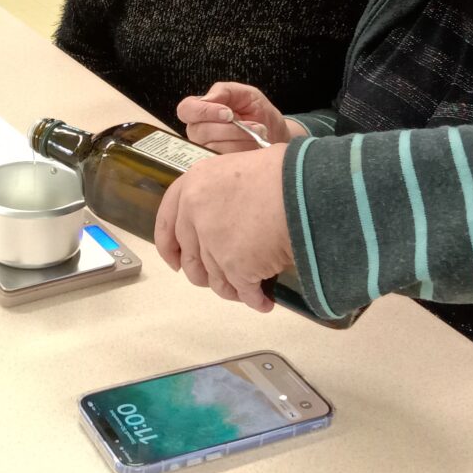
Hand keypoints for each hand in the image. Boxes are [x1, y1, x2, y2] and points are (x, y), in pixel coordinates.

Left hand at [154, 145, 294, 311]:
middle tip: (221, 280)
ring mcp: (213, 241)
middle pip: (191, 258)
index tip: (174, 262)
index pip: (167, 223)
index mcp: (193, 184)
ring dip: (231, 289)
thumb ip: (221, 194)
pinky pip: (243, 291)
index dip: (169, 247)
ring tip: (247, 292)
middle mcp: (195, 213)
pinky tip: (264, 302)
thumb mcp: (238, 170)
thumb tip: (227, 218)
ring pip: (215, 279)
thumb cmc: (284, 172)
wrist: (305, 187)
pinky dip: (254, 300)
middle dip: (204, 275)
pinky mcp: (235, 265)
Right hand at [177, 82, 302, 152]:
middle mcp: (197, 131)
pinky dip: (243, 151)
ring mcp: (204, 149)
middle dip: (233, 128)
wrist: (275, 133)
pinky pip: (224, 161)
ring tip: (257, 133)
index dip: (204, 111)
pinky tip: (253, 146)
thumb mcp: (246, 94)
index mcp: (199, 110)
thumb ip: (225, 91)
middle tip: (253, 125)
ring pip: (214, 147)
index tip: (229, 114)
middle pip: (202, 131)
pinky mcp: (216, 165)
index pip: (186, 109)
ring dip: (241, 139)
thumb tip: (207, 99)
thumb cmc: (258, 111)